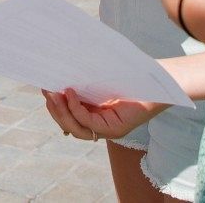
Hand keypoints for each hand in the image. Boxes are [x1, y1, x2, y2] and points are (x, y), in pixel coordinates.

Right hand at [41, 87, 166, 140]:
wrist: (159, 80)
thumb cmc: (132, 76)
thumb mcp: (102, 80)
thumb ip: (85, 83)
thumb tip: (61, 74)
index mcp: (97, 116)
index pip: (70, 119)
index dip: (56, 108)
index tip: (45, 90)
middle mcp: (102, 127)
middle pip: (70, 126)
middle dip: (55, 110)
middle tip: (45, 91)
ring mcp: (108, 130)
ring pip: (77, 128)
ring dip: (62, 112)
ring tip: (54, 93)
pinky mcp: (115, 129)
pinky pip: (89, 123)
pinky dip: (77, 109)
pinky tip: (71, 93)